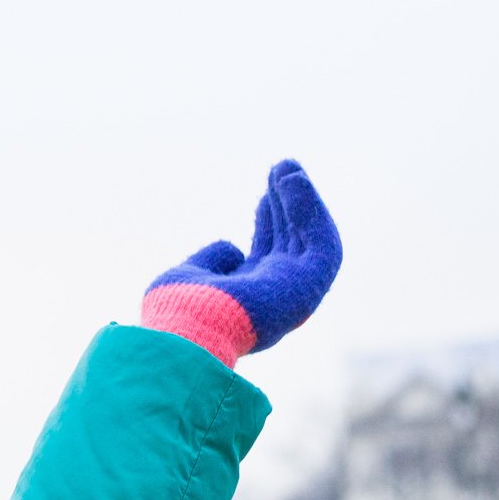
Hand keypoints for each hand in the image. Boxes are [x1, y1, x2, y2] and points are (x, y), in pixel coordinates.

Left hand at [142, 159, 340, 364]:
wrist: (188, 333)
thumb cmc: (178, 311)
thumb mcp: (190, 275)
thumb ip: (213, 259)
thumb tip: (231, 247)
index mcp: (249, 299)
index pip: (268, 252)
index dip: (268, 221)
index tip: (264, 193)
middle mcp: (277, 298)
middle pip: (290, 242)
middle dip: (286, 204)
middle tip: (281, 167)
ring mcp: (296, 294)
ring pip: (309, 238)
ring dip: (302, 201)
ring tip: (289, 167)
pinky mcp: (310, 286)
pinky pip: (320, 241)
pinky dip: (310, 211)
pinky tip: (294, 183)